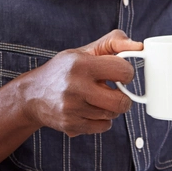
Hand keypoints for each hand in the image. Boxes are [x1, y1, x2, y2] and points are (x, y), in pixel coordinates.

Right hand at [16, 29, 141, 136]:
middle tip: (114, 91)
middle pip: (121, 101)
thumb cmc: (64, 70)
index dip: (127, 73)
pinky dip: (102, 120)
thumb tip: (139, 45)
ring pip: (112, 115)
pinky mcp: (71, 125)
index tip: (120, 74)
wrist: (32, 95)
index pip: (123, 71)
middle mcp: (75, 87)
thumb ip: (113, 43)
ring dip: (111, 108)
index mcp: (81, 64)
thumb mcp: (84, 51)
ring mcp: (72, 108)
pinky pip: (103, 127)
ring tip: (97, 99)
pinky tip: (90, 110)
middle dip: (123, 97)